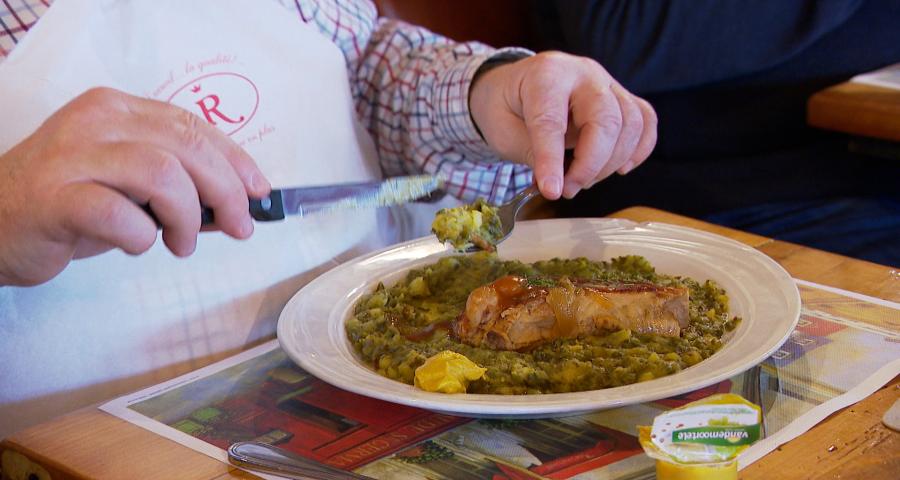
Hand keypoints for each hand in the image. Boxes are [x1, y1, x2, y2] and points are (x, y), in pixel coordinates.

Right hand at [0, 87, 269, 285]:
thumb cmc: (68, 204)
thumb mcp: (128, 183)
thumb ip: (178, 183)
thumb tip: (238, 204)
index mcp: (118, 109)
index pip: (193, 126)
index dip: (235, 161)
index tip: (259, 192)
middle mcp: (96, 121)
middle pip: (187, 148)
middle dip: (226, 192)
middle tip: (237, 228)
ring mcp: (71, 156)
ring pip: (162, 175)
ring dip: (186, 217)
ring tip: (181, 244)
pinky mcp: (53, 197)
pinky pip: (120, 215)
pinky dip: (142, 236)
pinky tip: (139, 245)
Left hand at [469, 51, 656, 199]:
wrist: (512, 86)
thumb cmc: (505, 106)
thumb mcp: (502, 130)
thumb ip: (531, 153)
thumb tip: (557, 185)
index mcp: (546, 75)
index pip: (553, 121)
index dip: (552, 160)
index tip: (552, 191)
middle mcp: (582, 73)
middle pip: (606, 119)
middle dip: (590, 165)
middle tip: (567, 190)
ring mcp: (607, 83)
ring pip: (631, 123)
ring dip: (611, 163)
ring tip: (583, 180)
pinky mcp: (621, 97)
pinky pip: (645, 121)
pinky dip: (638, 150)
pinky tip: (619, 168)